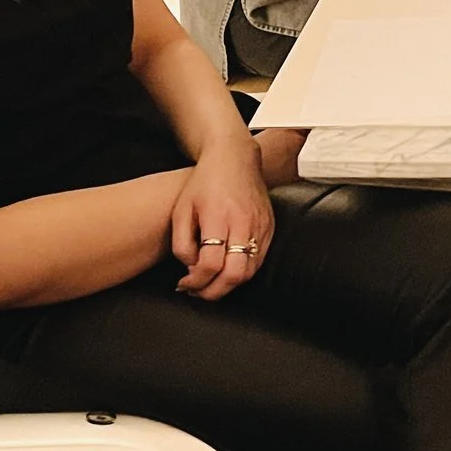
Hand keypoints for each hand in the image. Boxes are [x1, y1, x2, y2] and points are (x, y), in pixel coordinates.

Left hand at [169, 142, 274, 298]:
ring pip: (249, 272)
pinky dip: (242, 272)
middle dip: (213, 291)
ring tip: (211, 284)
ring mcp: (260, 226)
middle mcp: (243, 223)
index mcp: (218, 218)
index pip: (210, 264)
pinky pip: (259, 260)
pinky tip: (227, 270)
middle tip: (198, 292)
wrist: (234, 158)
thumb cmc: (205, 182)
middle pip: (234, 274)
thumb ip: (182, 243)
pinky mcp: (269, 227)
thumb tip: (191, 268)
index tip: (185, 283)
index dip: (195, 281)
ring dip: (228, 285)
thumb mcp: (181, 210)